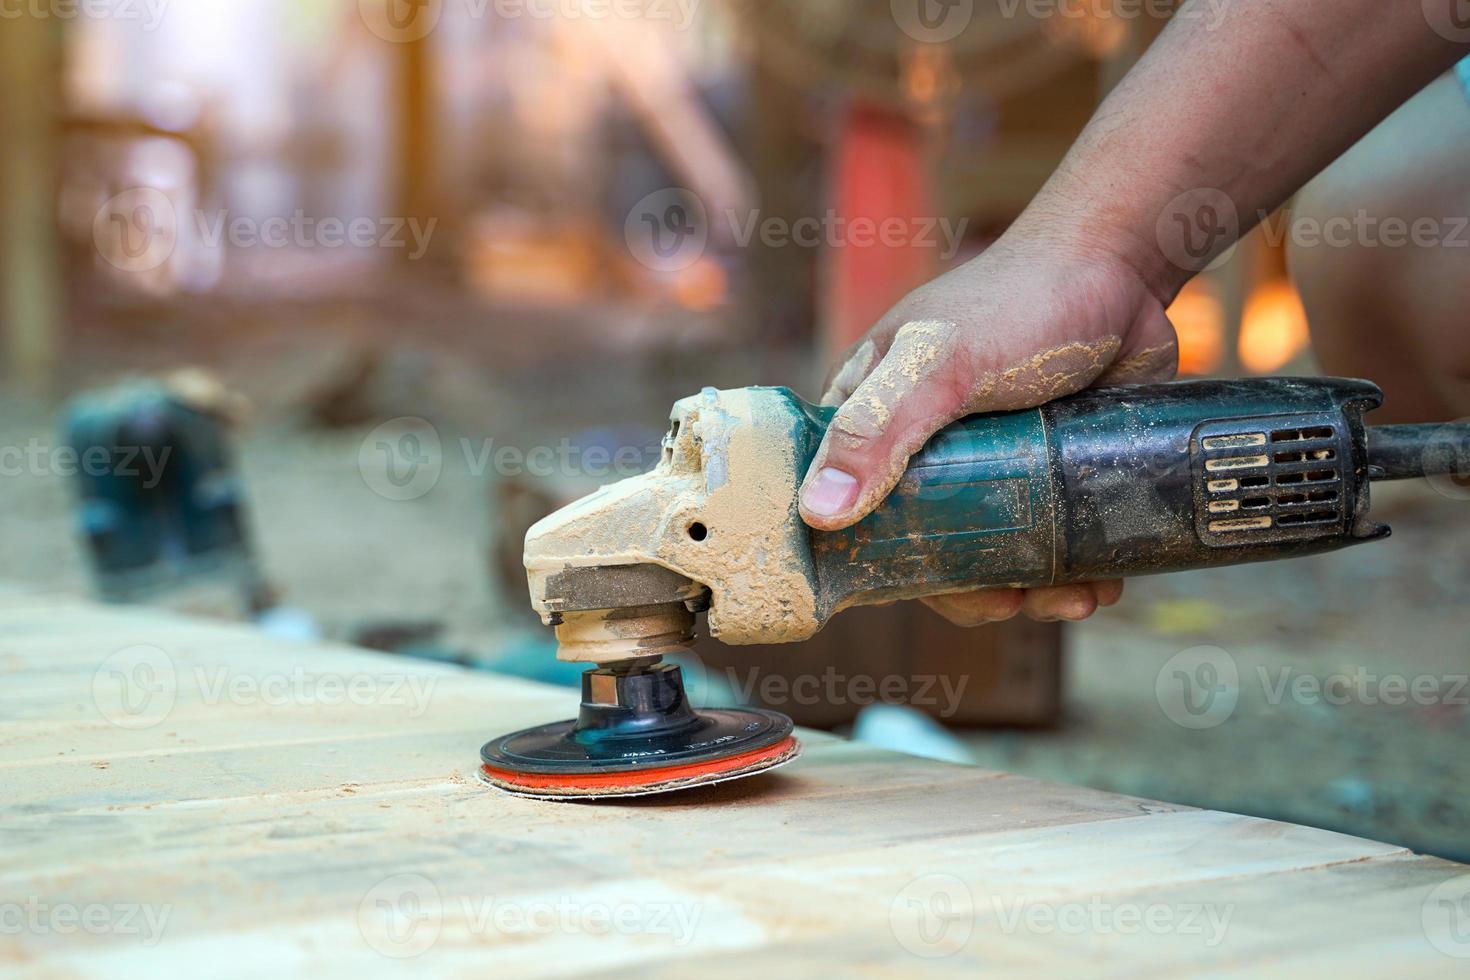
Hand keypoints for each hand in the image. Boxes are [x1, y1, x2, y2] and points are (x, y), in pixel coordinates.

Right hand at [799, 212, 1178, 623]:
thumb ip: (876, 429)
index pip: (848, 509)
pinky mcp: (1050, 468)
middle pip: (930, 544)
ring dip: (1035, 587)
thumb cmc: (1017, 301)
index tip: (930, 593)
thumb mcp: (937, 362)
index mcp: (871, 421)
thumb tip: (818, 514)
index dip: (879, 564)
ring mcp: (992, 461)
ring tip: (1078, 596)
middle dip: (975, 588)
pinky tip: (1101, 579)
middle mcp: (923, 448)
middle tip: (1020, 603)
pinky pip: (1053, 535)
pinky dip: (1075, 565)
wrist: (1123, 269)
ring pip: (998, 548)